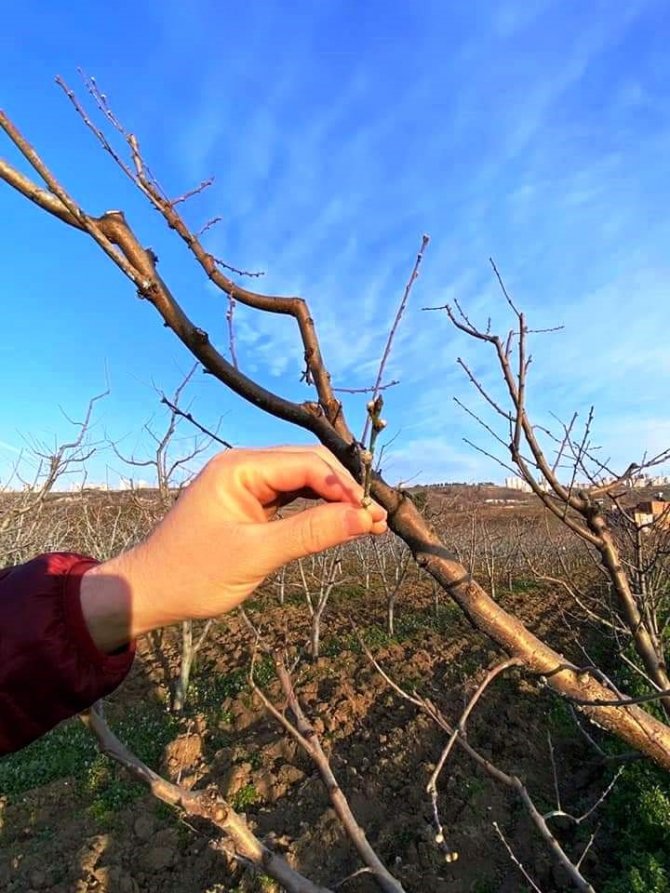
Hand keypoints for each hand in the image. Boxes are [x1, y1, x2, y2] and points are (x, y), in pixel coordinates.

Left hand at [80, 446, 386, 651]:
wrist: (150, 591)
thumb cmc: (193, 574)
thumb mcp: (256, 555)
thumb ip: (311, 533)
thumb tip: (363, 519)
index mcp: (240, 467)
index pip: (306, 464)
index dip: (344, 487)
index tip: (372, 516)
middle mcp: (245, 466)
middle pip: (309, 466)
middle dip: (344, 490)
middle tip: (376, 520)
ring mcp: (247, 483)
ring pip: (304, 480)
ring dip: (334, 500)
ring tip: (367, 523)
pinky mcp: (250, 502)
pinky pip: (292, 497)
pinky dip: (317, 510)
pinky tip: (339, 523)